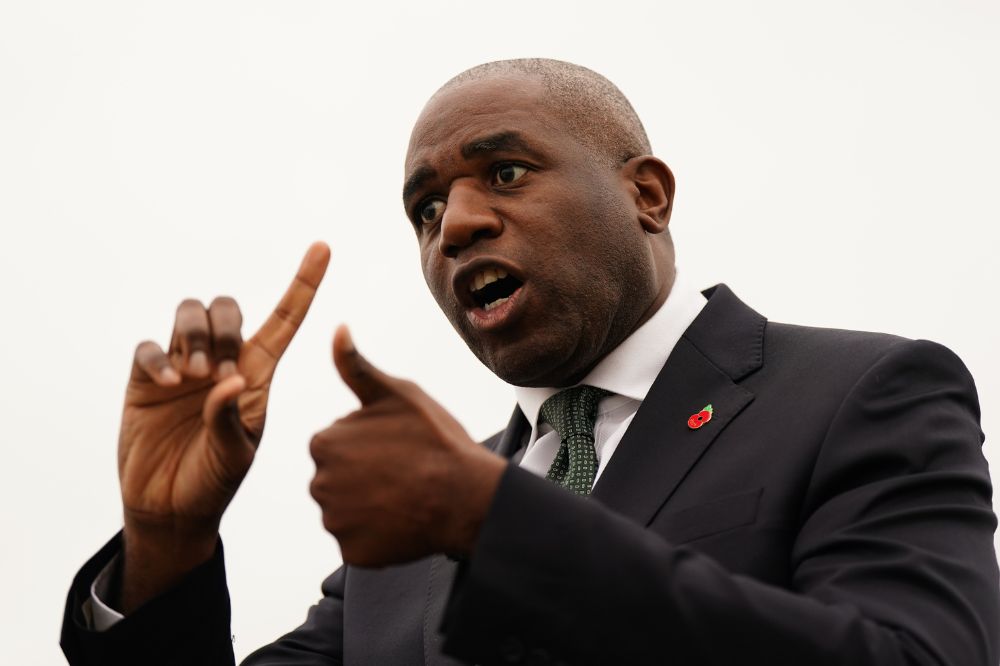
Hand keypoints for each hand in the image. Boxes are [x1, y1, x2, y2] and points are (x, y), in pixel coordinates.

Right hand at [116, 242, 328, 610]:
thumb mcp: (236, 455)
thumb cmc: (215, 481)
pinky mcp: (145, 381)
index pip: (285, 320)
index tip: (323, 248)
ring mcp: (182, 367)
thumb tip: (229, 379)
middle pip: (227, 307)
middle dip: (224, 326)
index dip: (304, 283)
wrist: (173, 508)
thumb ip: (233, 418)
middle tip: (218, 370)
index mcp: (257, 374)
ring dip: (193, 336)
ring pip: (188, 313)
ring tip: (193, 376)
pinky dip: (157, 357)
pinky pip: (148, 347)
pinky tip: (167, 383)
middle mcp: (221, 361)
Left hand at [309, 326, 505, 566]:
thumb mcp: (398, 393)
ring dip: (369, 505)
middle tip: (403, 471)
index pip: (335, 442)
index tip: (396, 446)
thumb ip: (357, 366)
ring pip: (346, 510)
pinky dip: (377, 535)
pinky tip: (403, 520)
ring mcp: (335, 522)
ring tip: (405, 496)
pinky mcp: (353, 553)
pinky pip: (358, 541)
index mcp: (324, 442)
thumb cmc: (435, 440)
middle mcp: (319, 483)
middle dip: (363, 475)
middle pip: (337, 477)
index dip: (368, 443)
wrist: (467, 497)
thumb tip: (337, 329)